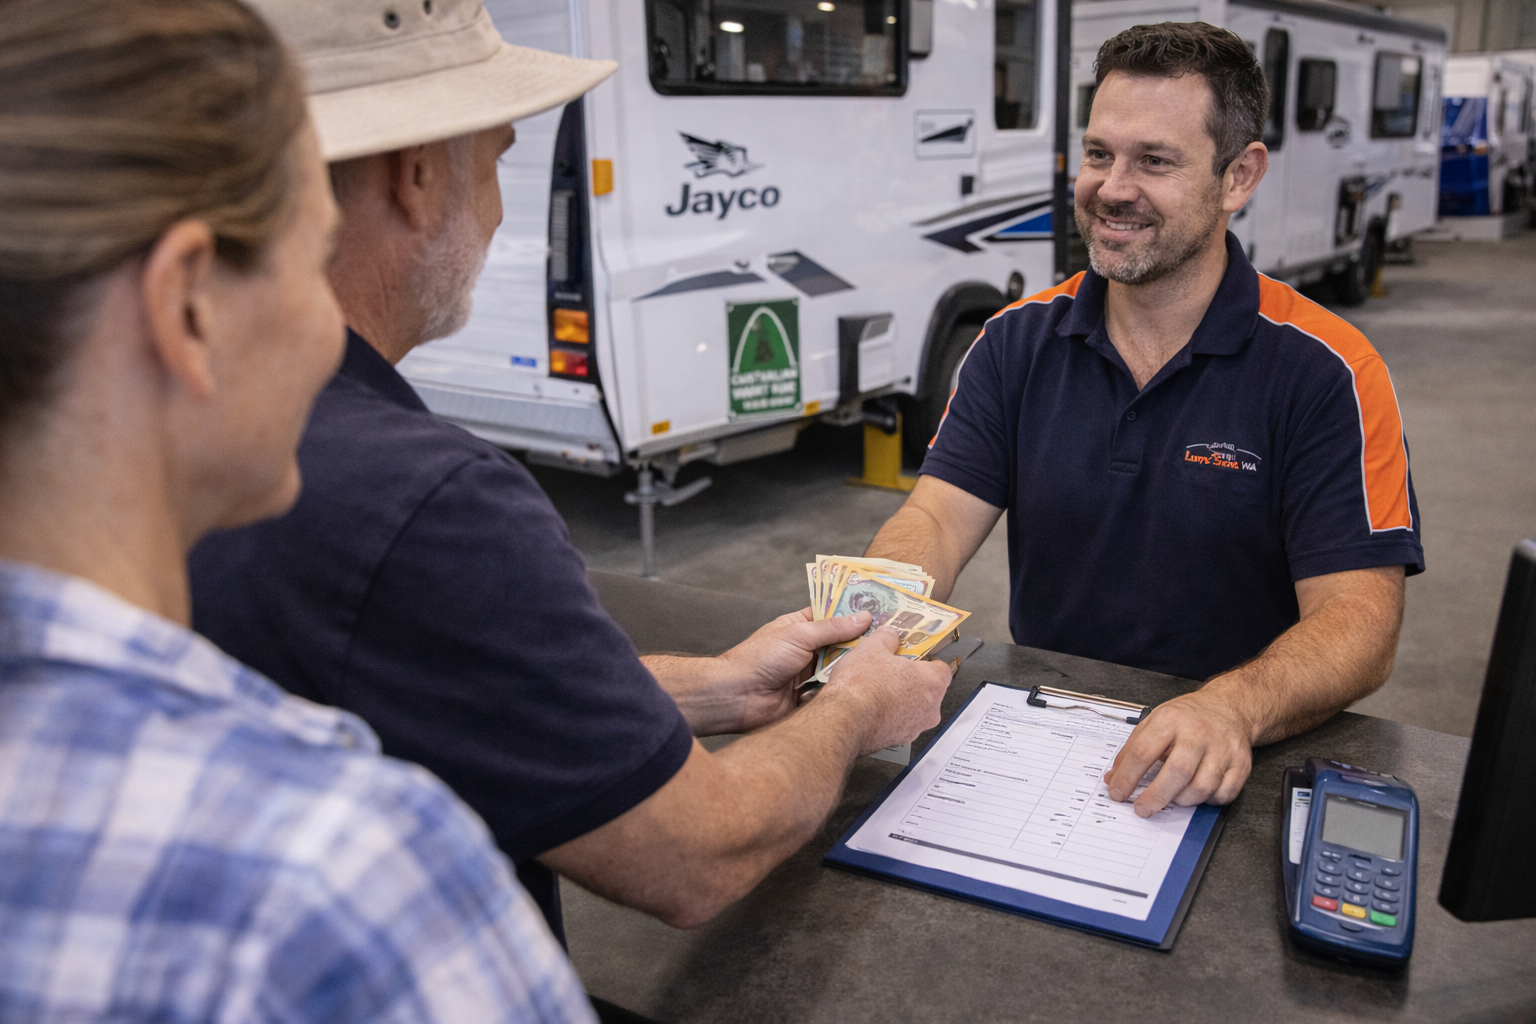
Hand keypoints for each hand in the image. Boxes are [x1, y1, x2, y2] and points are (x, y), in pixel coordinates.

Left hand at [711, 608, 875, 731]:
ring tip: (887, 662)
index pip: (833, 615)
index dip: (855, 614)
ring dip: (856, 667)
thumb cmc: (758, 659)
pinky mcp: (811, 697)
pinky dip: (846, 689)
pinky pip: (834, 691)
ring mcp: (809, 674)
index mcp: (800, 627)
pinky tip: (867, 686)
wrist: (736, 697)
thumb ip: (832, 628)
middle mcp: (807, 649)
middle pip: (841, 643)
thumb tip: (863, 618)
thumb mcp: (798, 635)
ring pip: (840, 668)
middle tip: (893, 639)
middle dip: (862, 642)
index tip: (882, 613)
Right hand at [818, 626, 950, 754]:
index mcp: (932, 682)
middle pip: (928, 690)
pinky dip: (888, 715)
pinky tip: (870, 706)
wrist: (843, 720)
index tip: (913, 656)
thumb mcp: (872, 647)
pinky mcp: (897, 739)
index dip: (926, 660)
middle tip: (891, 670)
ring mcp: (914, 728)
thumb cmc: (863, 686)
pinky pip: (898, 723)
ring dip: (900, 699)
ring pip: (913, 709)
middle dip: (911, 680)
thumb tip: (889, 636)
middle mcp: (930, 709)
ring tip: (876, 688)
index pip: (942, 668)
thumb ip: (887, 638)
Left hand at [1101, 687, 1252, 817]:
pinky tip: (1197, 794)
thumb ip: (1131, 749)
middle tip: (1142, 808)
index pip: (1143, 752)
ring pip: (1202, 787)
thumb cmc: (1187, 717)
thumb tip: (1113, 778)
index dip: (1127, 777)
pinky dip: (1208, 801)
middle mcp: (1198, 732)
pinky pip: (1224, 793)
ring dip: (1182, 800)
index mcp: (1171, 719)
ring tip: (1171, 799)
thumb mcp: (1154, 721)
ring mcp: (1223, 748)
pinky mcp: (1241, 764)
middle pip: (1177, 772)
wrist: (1229, 707)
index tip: (1117, 792)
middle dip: (1156, 796)